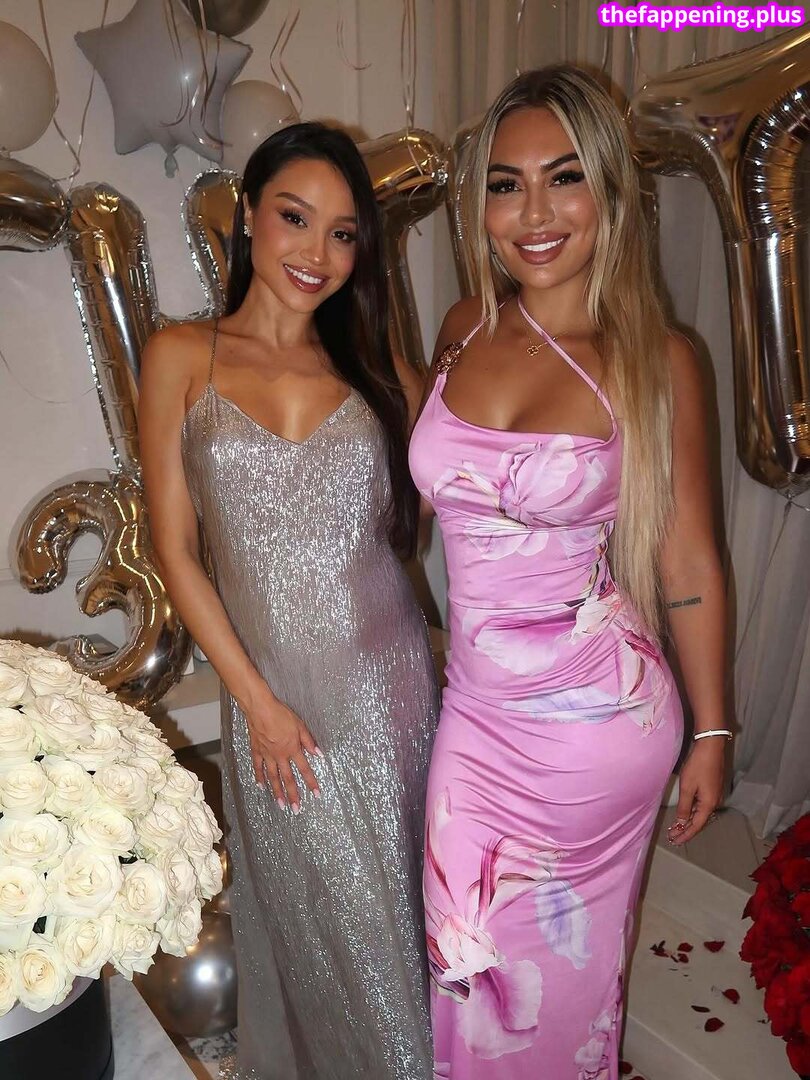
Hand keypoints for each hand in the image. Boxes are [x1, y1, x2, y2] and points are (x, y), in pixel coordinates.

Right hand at [245, 693, 321, 812]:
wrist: (260, 708)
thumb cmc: (281, 714)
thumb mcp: (300, 726)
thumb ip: (309, 742)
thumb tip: (319, 754)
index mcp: (292, 749)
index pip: (305, 769)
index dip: (311, 782)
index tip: (316, 794)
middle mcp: (280, 755)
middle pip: (288, 779)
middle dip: (293, 795)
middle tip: (296, 809)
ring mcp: (267, 755)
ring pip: (273, 777)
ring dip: (277, 792)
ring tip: (280, 804)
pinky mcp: (257, 751)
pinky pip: (258, 767)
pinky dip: (259, 777)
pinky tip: (261, 786)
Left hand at [667, 737, 724, 845]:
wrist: (711, 748)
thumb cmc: (698, 766)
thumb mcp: (687, 787)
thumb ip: (684, 807)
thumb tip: (682, 822)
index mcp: (709, 804)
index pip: (696, 826)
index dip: (685, 834)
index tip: (676, 841)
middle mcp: (714, 802)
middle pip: (699, 821)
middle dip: (686, 829)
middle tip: (673, 836)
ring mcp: (715, 795)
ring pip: (701, 813)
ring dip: (689, 820)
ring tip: (676, 827)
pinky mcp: (713, 788)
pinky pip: (702, 805)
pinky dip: (693, 811)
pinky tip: (685, 812)